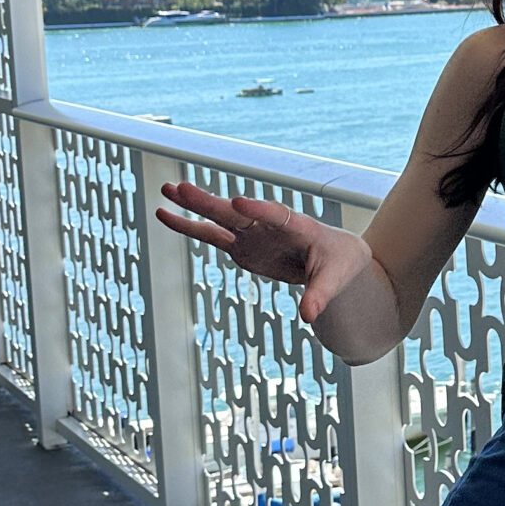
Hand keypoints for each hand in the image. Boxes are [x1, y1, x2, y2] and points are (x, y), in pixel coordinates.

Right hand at [156, 181, 373, 321]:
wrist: (336, 257)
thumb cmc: (340, 262)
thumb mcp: (337, 278)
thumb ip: (320, 294)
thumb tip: (308, 316)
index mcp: (297, 227)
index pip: (277, 216)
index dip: (260, 211)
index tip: (240, 202)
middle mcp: (269, 226)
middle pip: (238, 213)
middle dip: (212, 202)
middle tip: (183, 189)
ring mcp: (252, 234)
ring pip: (219, 219)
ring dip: (194, 206)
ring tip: (166, 190)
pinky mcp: (241, 246)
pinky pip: (211, 235)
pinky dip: (189, 227)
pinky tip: (164, 215)